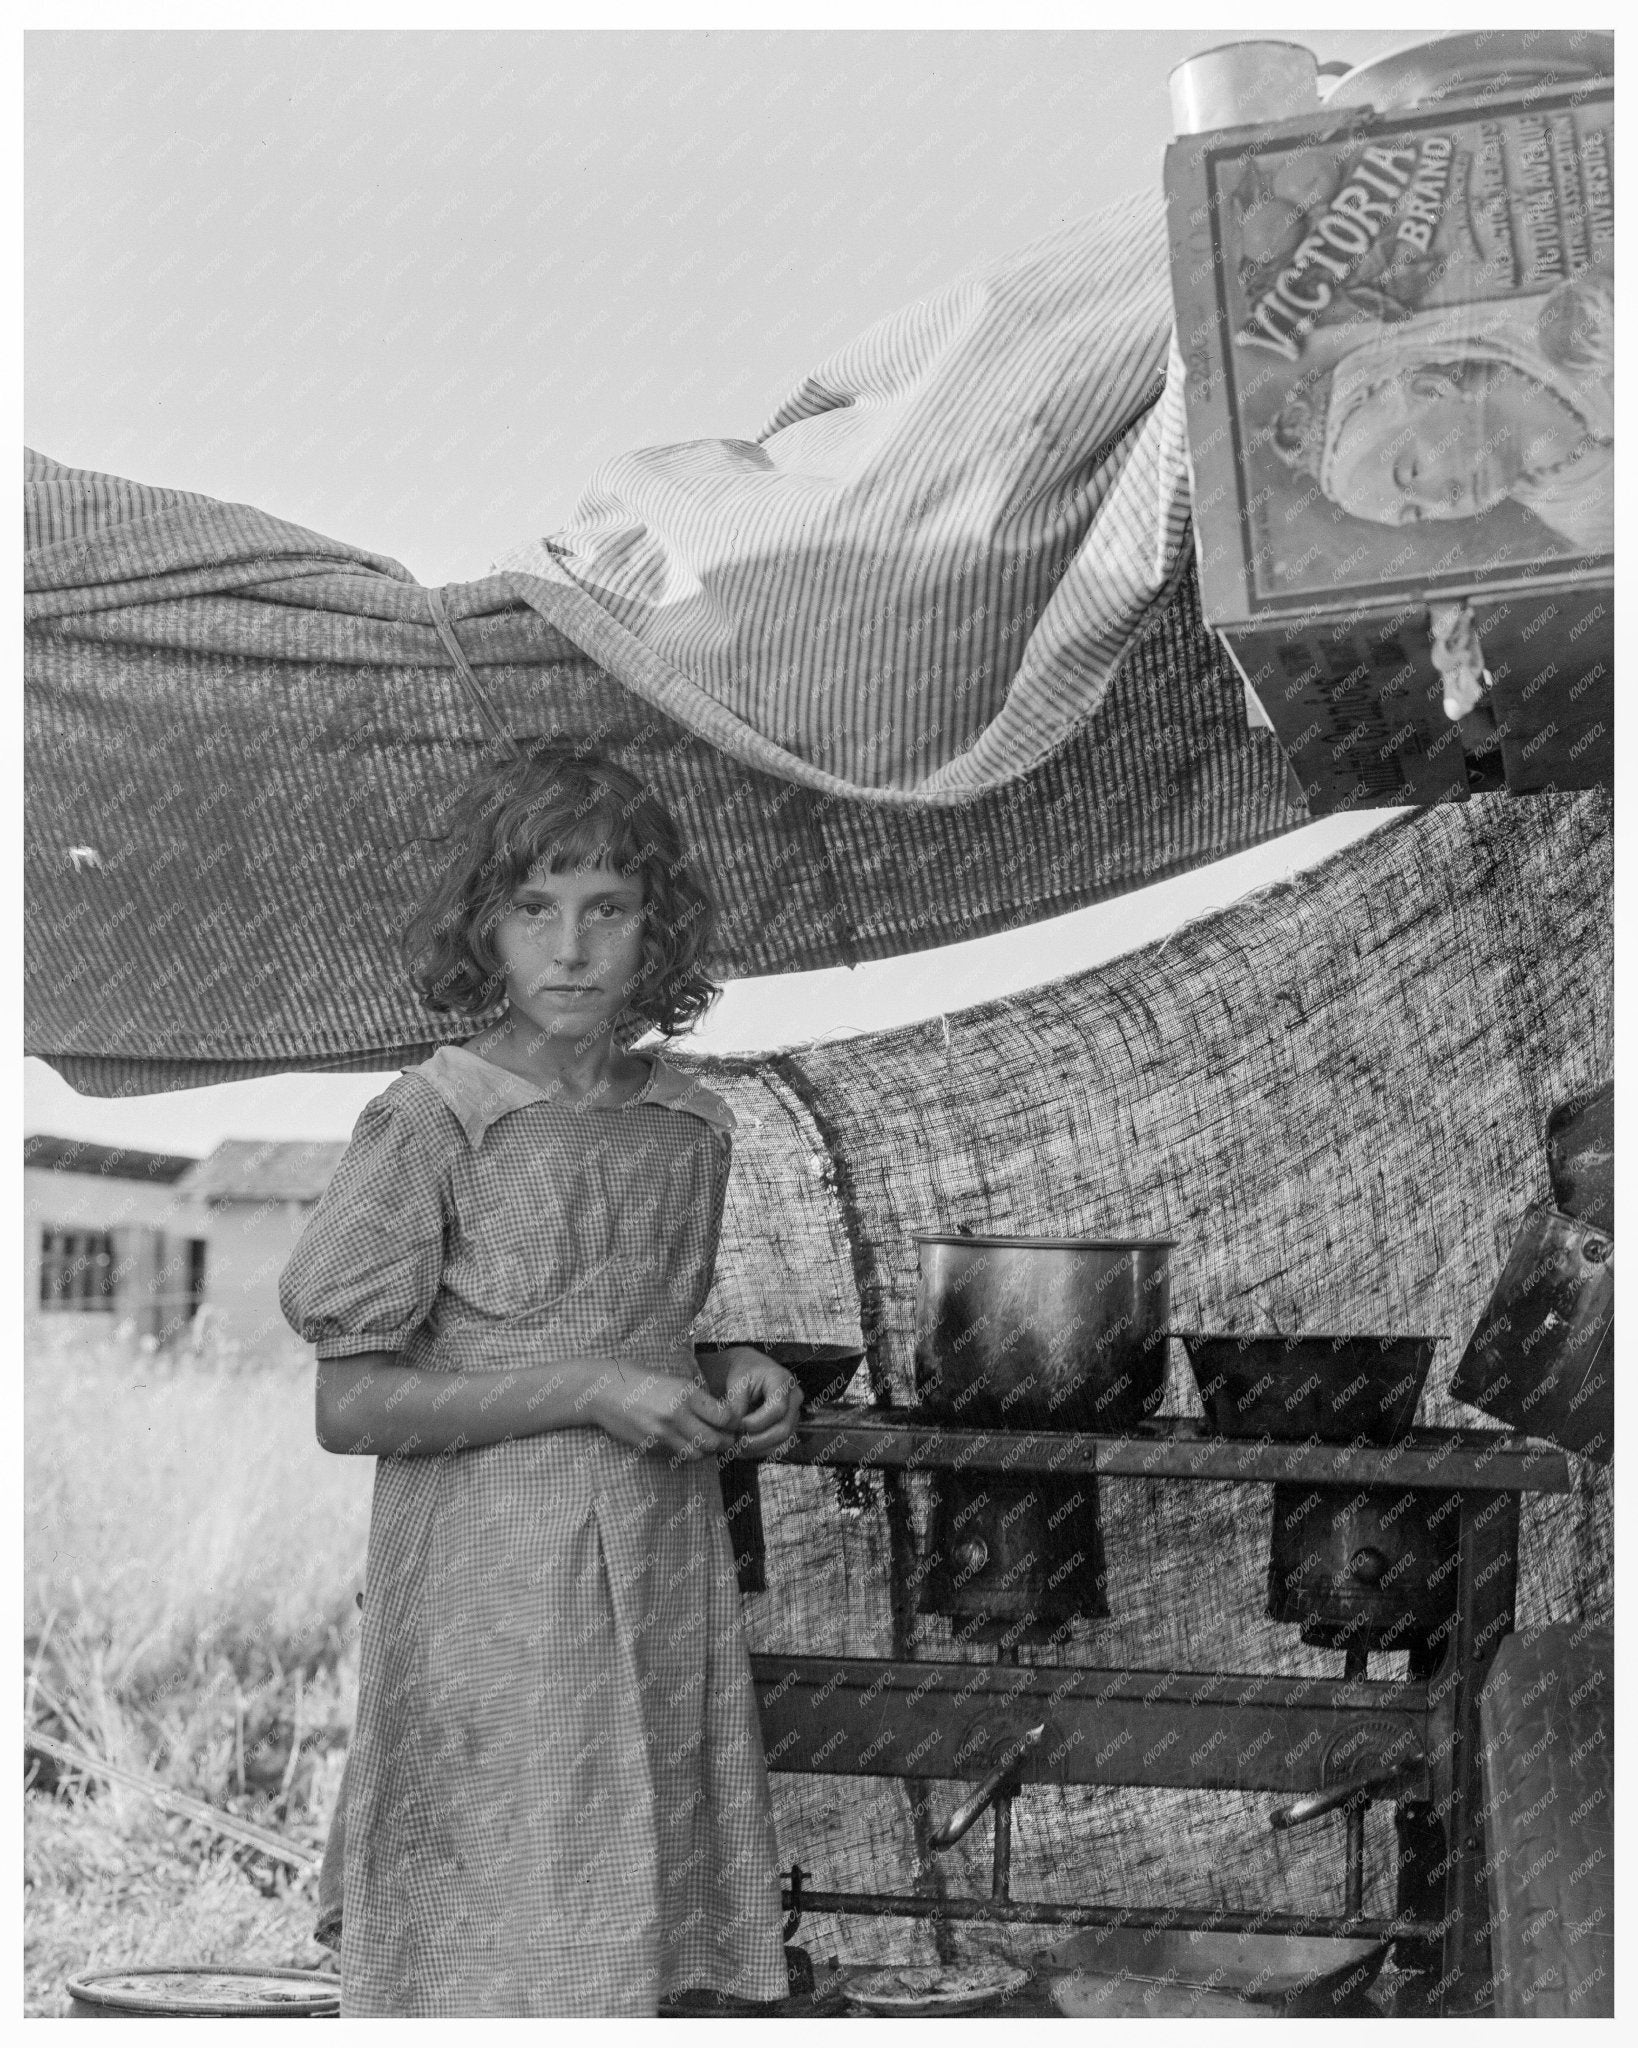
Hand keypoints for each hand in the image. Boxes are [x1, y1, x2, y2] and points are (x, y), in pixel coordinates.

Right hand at [591, 1365, 738, 1461]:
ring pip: (698, 1454)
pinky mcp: (651, 1447)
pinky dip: (686, 1452)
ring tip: (705, 1440)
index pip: (725, 1417)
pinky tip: (684, 1441)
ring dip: (706, 1450)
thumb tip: (721, 1413)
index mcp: (685, 1393)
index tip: (732, 1420)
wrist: (601, 1390)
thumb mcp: (672, 1379)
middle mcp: (676, 1415)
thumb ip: (695, 1397)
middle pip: (715, 1442)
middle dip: (724, 1441)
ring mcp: (662, 1434)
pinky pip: (678, 1456)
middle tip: (725, 1436)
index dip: (733, 1421)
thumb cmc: (637, 1377)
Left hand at [715, 1348, 803, 1456]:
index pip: (778, 1409)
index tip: (739, 1425)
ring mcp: (794, 1413)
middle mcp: (795, 1398)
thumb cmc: (744, 1372)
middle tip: (736, 1442)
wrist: (752, 1370)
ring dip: (758, 1449)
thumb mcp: (737, 1381)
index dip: (758, 1422)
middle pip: (784, 1429)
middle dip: (758, 1441)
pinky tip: (743, 1450)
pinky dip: (760, 1451)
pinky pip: (779, 1445)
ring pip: (783, 1441)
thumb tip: (736, 1427)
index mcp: (783, 1381)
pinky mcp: (789, 1426)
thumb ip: (736, 1403)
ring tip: (737, 1448)